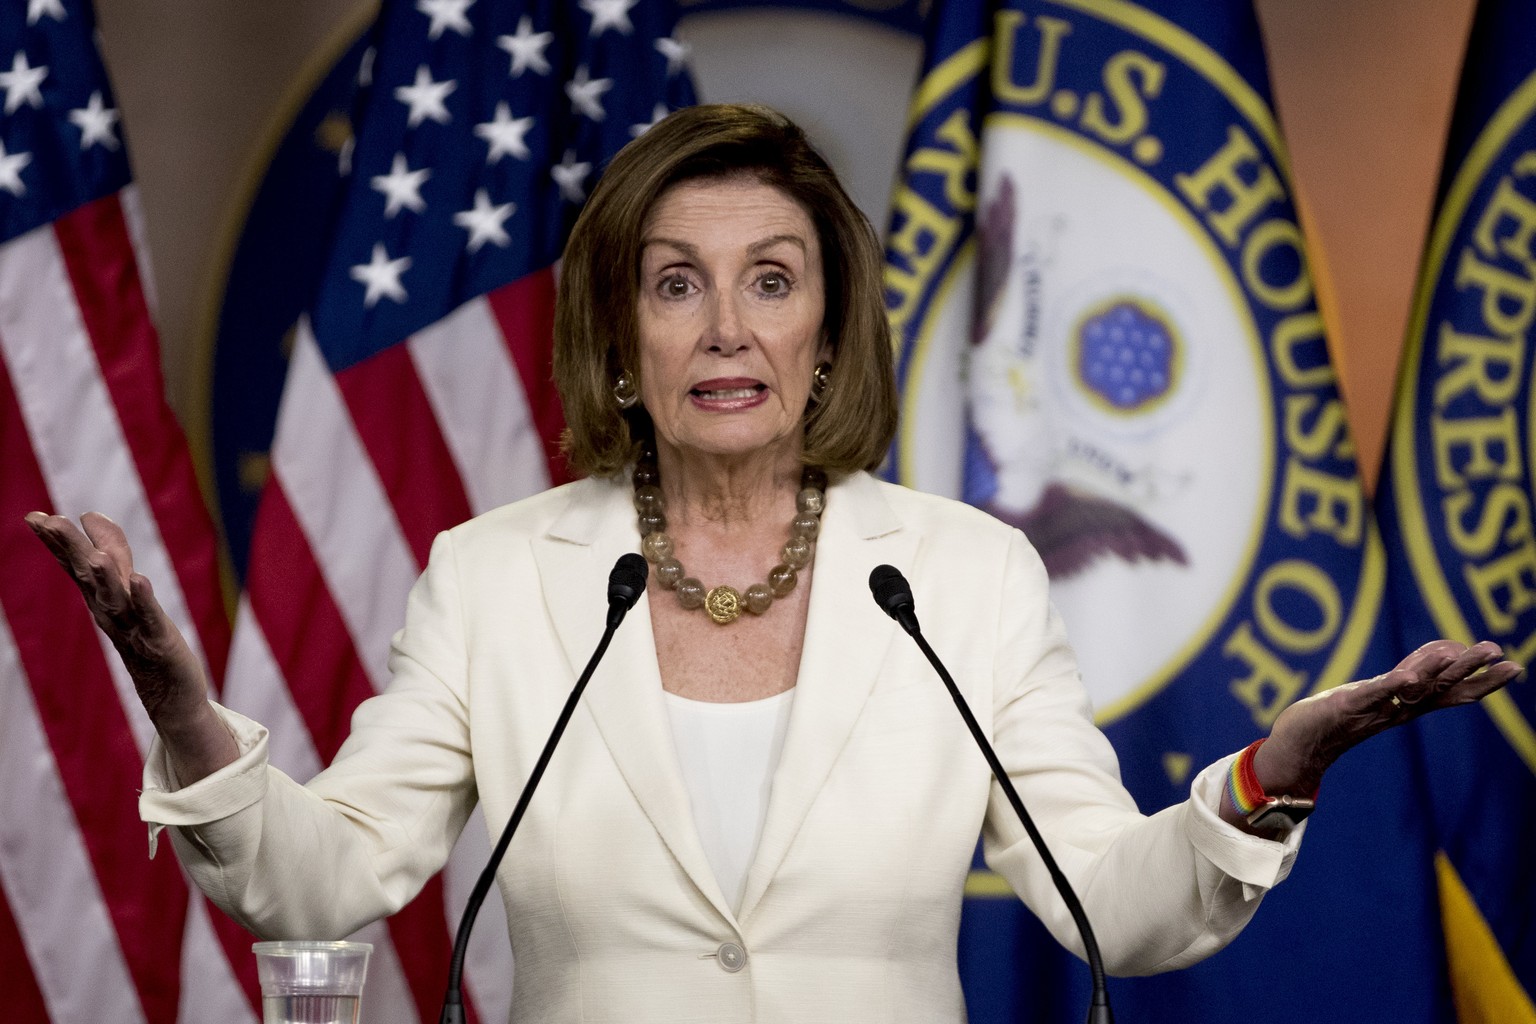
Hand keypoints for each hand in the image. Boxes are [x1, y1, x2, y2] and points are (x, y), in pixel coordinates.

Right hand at [25, 512, 235, 778]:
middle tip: (50, 521)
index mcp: (100, 597)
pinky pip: (149, 618)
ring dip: (105, 575)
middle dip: (70, 549)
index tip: (33, 516)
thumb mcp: (126, 590)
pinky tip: (139, 580)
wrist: (169, 693)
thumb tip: (90, 514)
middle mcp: (109, 611)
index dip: (56, 541)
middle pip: (87, 576)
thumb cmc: (144, 636)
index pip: (73, 565)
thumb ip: (111, 552)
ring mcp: (132, 627)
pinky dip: (143, 600)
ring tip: (94, 555)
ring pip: (114, 597)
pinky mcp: (159, 641)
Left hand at [1256, 640, 1523, 796]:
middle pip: (1441, 689)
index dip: (1483, 681)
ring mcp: (1372, 709)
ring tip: (1464, 654)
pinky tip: (1408, 677)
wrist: (1299, 747)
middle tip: (1505, 657)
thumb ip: (1404, 679)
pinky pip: (1372, 696)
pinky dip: (1390, 687)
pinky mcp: (1345, 706)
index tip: (1514, 665)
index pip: (1452, 692)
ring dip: (1438, 672)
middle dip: (1473, 673)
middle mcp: (1396, 710)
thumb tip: (1436, 655)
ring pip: (1412, 690)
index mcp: (1407, 707)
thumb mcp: (1376, 695)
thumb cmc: (1338, 719)